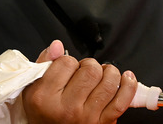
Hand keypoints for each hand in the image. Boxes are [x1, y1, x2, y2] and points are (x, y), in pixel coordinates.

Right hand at [23, 40, 137, 123]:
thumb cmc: (44, 114)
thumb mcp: (33, 89)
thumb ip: (44, 64)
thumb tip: (57, 45)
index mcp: (45, 98)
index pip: (66, 62)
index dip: (69, 61)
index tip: (67, 68)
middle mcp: (67, 109)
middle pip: (90, 70)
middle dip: (90, 65)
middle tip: (84, 73)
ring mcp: (86, 117)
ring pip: (108, 81)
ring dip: (109, 73)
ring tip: (102, 76)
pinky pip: (122, 101)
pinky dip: (128, 86)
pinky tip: (126, 78)